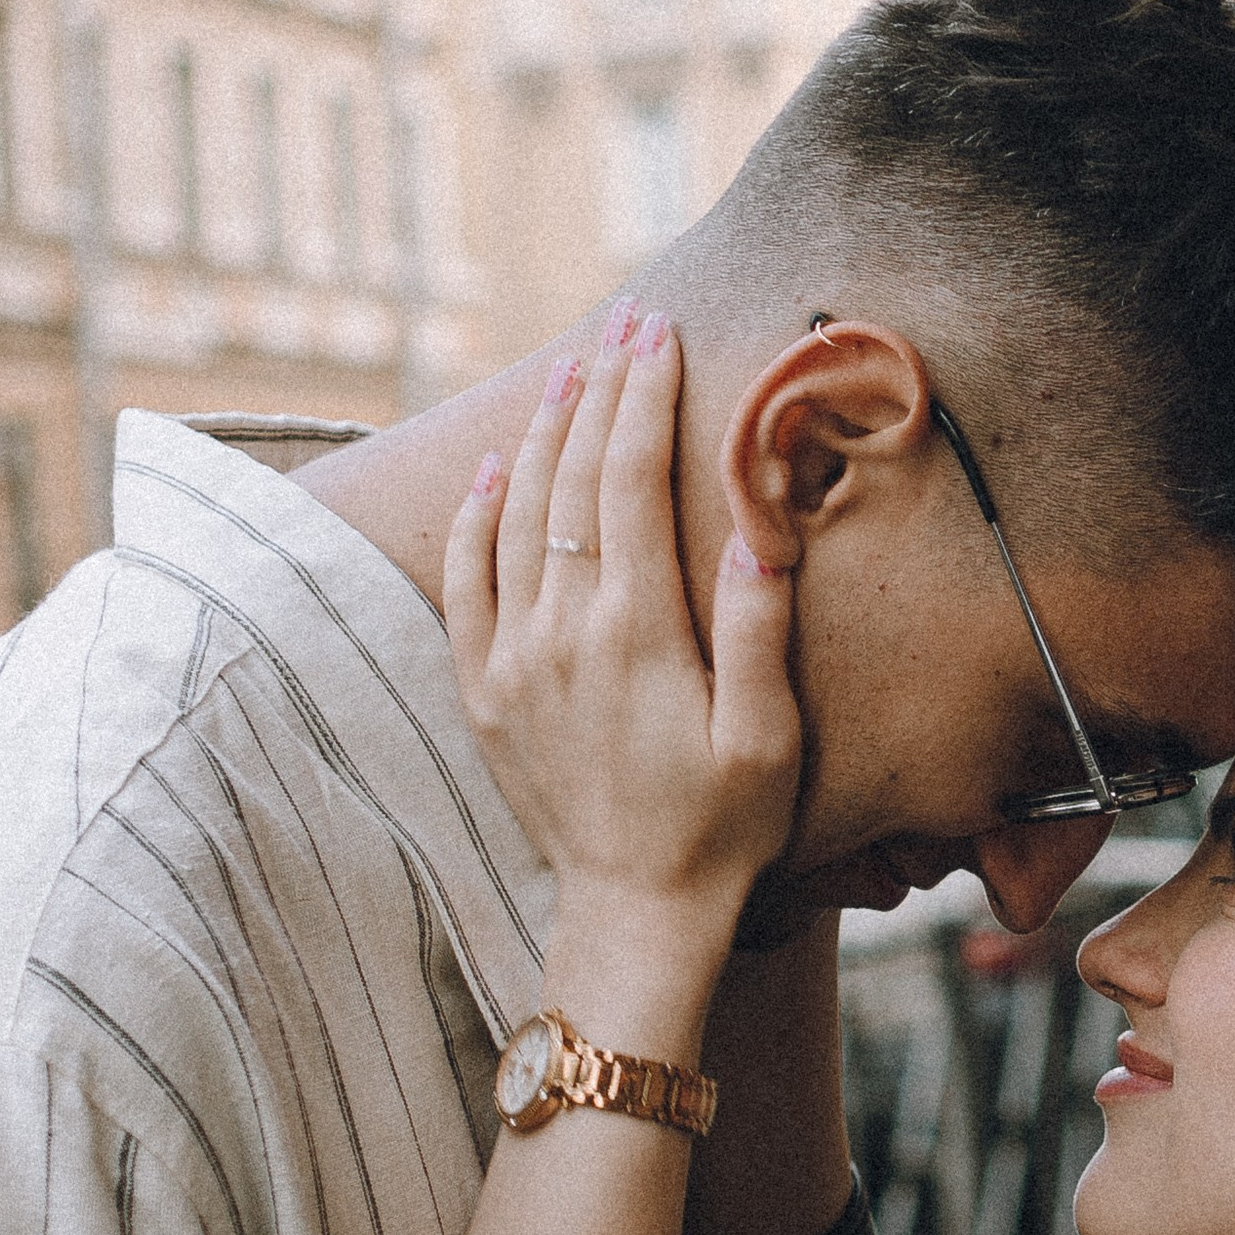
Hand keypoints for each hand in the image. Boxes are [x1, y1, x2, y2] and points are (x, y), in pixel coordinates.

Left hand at [448, 309, 799, 992]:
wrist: (633, 909)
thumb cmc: (722, 826)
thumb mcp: (768, 737)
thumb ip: (759, 630)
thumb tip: (763, 526)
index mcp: (637, 630)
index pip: (632, 479)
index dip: (645, 396)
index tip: (659, 333)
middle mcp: (563, 629)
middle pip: (573, 478)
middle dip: (601, 390)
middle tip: (624, 324)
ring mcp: (512, 657)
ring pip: (515, 514)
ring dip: (541, 434)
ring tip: (569, 371)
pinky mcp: (483, 688)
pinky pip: (466, 580)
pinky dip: (475, 515)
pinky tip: (491, 470)